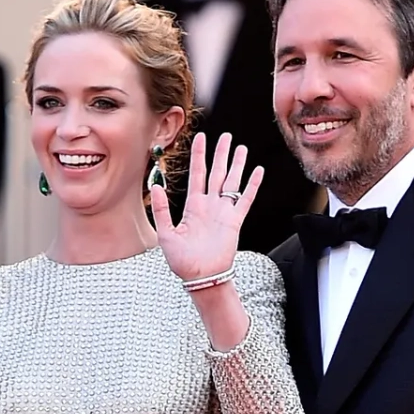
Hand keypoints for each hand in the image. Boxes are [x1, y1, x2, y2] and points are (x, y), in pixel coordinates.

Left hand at [151, 132, 263, 282]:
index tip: (201, 138)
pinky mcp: (235, 222)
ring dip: (237, 165)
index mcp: (193, 206)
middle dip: (221, 154)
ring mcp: (223, 212)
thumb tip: (156, 185)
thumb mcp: (166, 233)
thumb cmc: (182, 261)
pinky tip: (258, 171)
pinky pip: (245, 199)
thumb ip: (161, 209)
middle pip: (216, 173)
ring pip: (232, 182)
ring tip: (241, 148)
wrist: (201, 277)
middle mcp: (209, 205)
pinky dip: (252, 185)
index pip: (197, 174)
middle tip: (226, 136)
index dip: (199, 155)